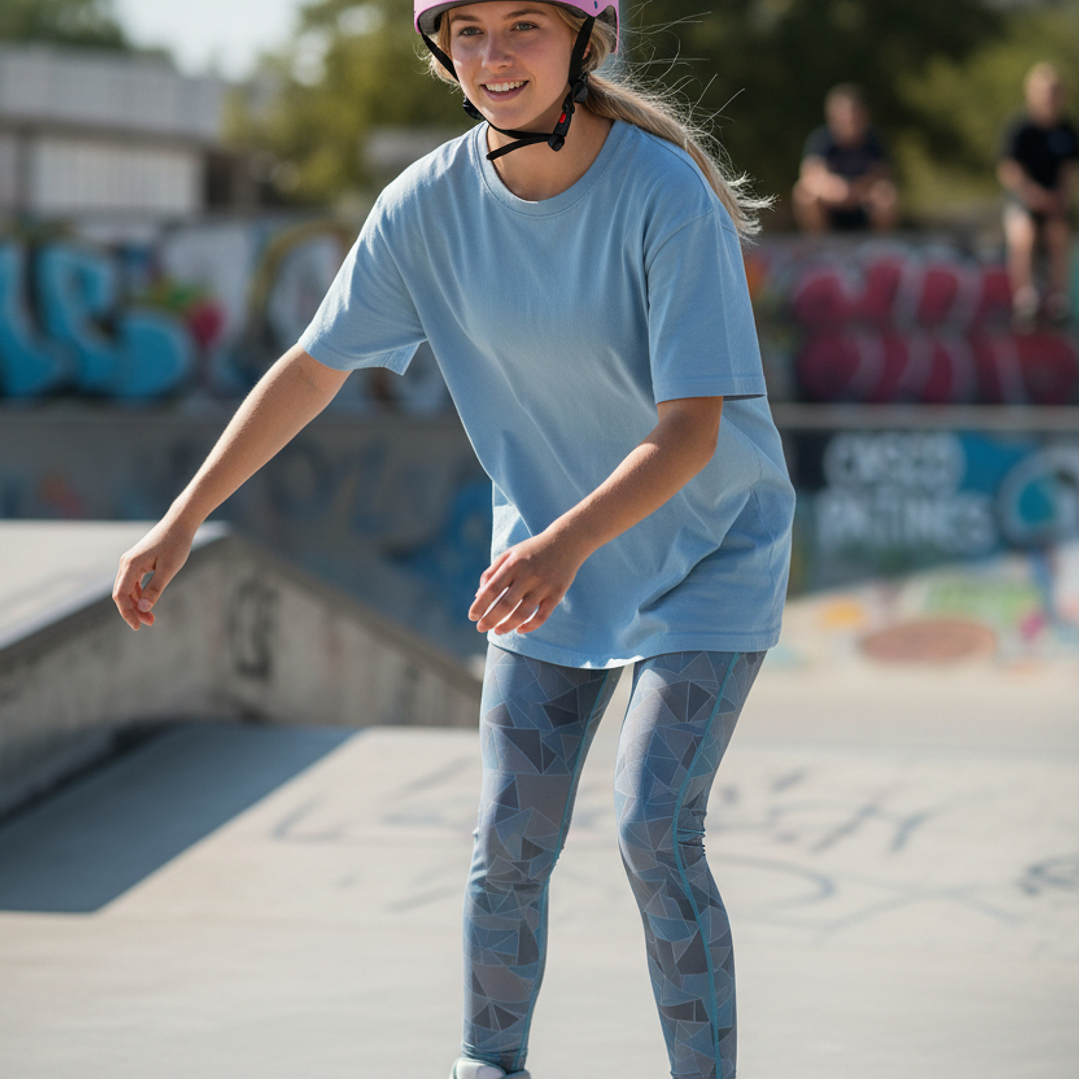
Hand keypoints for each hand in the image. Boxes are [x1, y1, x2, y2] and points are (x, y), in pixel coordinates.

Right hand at [112, 517, 195, 629]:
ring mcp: (131, 561)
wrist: (180, 523)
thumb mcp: (169, 569)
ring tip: (151, 617)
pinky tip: (149, 602)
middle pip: (122, 594)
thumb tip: (143, 608)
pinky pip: (134, 582)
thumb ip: (155, 589)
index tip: (138, 626)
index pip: (120, 595)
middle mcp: (126, 563)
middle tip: (150, 623)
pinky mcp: (138, 561)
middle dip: (133, 610)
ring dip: (137, 604)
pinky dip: (140, 594)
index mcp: (130, 565)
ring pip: (127, 589)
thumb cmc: (176, 544)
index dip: (127, 613)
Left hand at [469, 530, 585, 635]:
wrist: (566, 542)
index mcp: (513, 564)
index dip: (480, 605)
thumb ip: (492, 572)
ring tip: (497, 631)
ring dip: (507, 626)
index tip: (472, 617)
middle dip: (490, 619)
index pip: (492, 589)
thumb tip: (478, 595)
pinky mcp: (557, 594)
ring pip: (522, 613)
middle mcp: (528, 575)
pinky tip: (519, 630)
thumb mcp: (510, 554)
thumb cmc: (532, 550)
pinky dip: (530, 626)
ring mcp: (544, 586)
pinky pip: (542, 616)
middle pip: (505, 604)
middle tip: (480, 628)